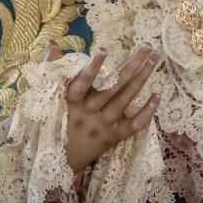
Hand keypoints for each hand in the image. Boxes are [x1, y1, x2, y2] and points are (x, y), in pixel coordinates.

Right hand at [45, 42, 161, 171]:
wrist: (56, 160)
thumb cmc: (51, 121)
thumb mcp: (45, 95)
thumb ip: (50, 66)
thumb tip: (52, 42)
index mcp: (71, 100)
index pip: (82, 82)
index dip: (93, 67)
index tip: (104, 50)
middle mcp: (89, 112)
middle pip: (114, 86)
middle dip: (132, 64)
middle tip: (148, 46)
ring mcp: (102, 124)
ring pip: (125, 99)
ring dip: (142, 78)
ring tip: (155, 59)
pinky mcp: (112, 137)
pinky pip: (133, 126)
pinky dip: (147, 113)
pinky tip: (157, 96)